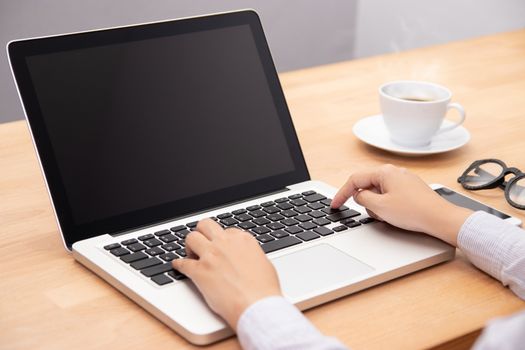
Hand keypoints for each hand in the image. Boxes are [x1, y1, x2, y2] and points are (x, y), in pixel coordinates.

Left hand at [172, 219, 280, 329]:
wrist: (256, 305)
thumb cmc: (264, 289)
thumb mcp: (264, 263)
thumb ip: (251, 255)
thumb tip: (246, 258)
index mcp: (242, 240)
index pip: (227, 230)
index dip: (222, 240)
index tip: (220, 247)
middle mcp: (225, 243)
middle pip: (205, 225)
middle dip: (202, 232)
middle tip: (202, 243)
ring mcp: (211, 256)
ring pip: (191, 237)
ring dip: (190, 246)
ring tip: (191, 255)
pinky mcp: (199, 271)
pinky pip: (182, 263)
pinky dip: (178, 265)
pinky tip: (178, 266)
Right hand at [331, 164, 472, 245]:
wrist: (440, 219)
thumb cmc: (414, 211)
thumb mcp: (379, 207)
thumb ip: (362, 199)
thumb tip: (358, 196)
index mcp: (384, 172)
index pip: (355, 180)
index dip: (342, 194)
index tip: (335, 205)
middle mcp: (394, 172)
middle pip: (367, 186)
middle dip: (367, 202)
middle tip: (375, 214)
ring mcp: (403, 180)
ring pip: (379, 193)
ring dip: (379, 206)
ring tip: (390, 216)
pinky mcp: (410, 190)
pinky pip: (390, 196)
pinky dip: (388, 207)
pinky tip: (398, 216)